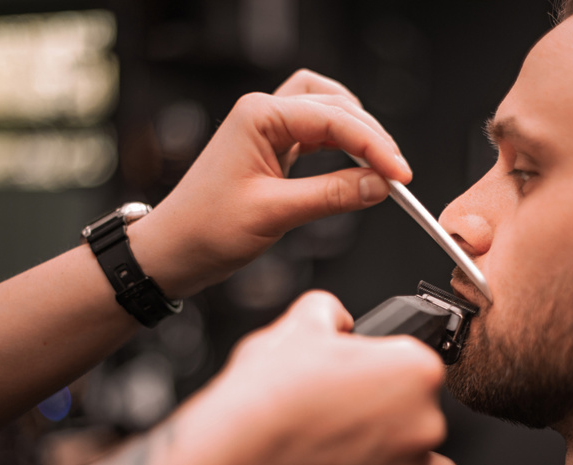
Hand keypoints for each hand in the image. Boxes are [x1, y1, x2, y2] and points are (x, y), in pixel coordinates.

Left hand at [130, 70, 409, 298]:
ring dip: (358, 135)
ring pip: (329, 113)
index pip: (333, 119)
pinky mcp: (272, 149)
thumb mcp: (275, 214)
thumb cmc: (205, 229)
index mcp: (259, 116)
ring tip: (379, 167)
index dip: (374, 147)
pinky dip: (341, 147)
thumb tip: (378, 185)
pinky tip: (355, 167)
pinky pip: (317, 134)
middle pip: (336, 106)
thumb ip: (332, 196)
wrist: (173, 251)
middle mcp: (263, 114)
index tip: (399, 175)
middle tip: (395, 175)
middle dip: (371, 138)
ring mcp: (267, 129)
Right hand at [175, 291, 458, 464]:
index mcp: (415, 370)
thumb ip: (327, 311)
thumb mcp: (297, 325)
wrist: (238, 450)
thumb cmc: (268, 392)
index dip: (386, 371)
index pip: (420, 367)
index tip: (362, 380)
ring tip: (371, 463)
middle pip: (429, 420)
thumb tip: (335, 317)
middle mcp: (424, 423)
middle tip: (350, 420)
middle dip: (398, 422)